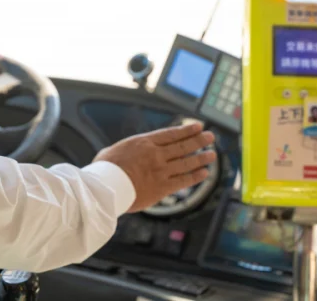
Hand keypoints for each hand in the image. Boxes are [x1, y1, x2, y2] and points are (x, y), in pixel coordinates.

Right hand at [93, 121, 215, 212]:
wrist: (105, 188)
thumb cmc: (104, 169)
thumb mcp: (113, 150)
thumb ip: (126, 150)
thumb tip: (124, 151)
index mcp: (144, 142)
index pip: (171, 134)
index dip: (186, 130)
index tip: (198, 127)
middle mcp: (156, 154)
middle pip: (182, 146)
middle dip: (198, 141)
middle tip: (211, 137)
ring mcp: (160, 171)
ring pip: (186, 162)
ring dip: (201, 158)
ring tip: (212, 154)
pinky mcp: (162, 187)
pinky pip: (183, 181)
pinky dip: (195, 176)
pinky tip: (204, 173)